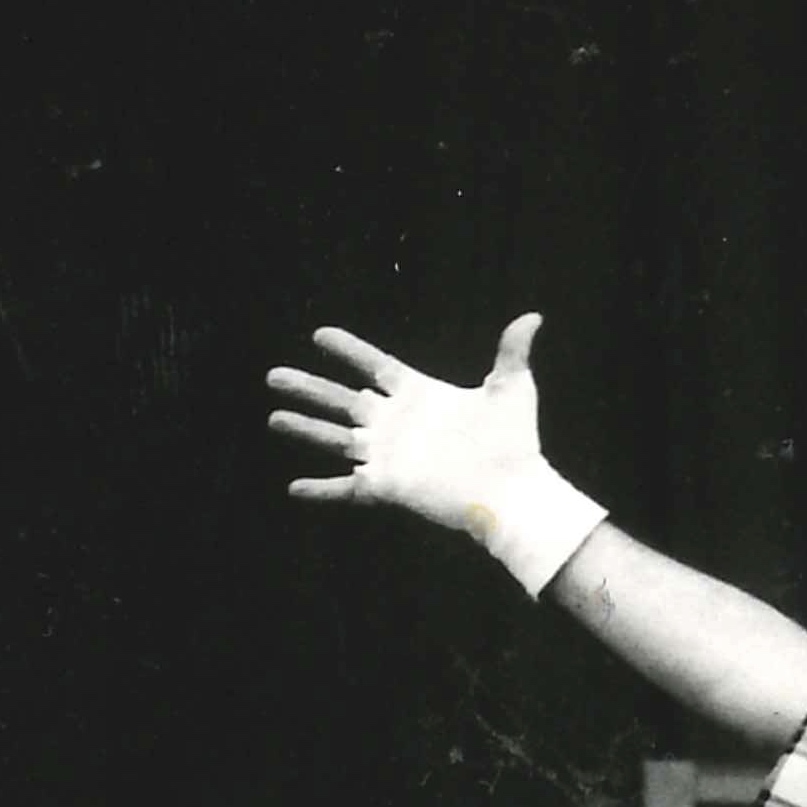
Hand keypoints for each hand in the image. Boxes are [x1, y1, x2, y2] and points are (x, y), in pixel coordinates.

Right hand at [267, 315, 549, 530]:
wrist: (514, 489)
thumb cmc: (515, 440)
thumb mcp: (512, 389)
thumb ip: (512, 352)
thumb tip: (533, 317)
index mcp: (420, 395)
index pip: (375, 366)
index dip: (349, 351)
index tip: (319, 335)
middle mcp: (397, 423)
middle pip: (342, 400)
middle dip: (308, 388)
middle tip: (273, 375)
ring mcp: (389, 455)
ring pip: (335, 438)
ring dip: (305, 429)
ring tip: (274, 416)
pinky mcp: (388, 486)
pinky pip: (346, 488)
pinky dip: (320, 489)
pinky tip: (294, 487)